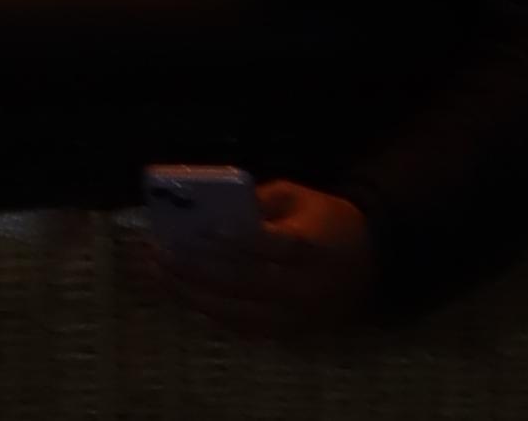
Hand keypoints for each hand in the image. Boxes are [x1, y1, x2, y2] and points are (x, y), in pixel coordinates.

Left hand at [143, 183, 376, 336]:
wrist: (365, 261)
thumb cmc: (324, 220)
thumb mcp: (298, 196)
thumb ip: (259, 201)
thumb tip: (214, 210)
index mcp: (309, 246)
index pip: (271, 245)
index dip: (238, 239)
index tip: (204, 229)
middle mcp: (301, 286)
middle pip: (244, 282)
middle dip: (198, 269)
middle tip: (161, 255)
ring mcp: (294, 316)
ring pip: (238, 312)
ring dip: (195, 296)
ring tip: (162, 277)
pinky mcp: (288, 332)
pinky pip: (244, 328)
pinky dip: (212, 313)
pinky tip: (185, 297)